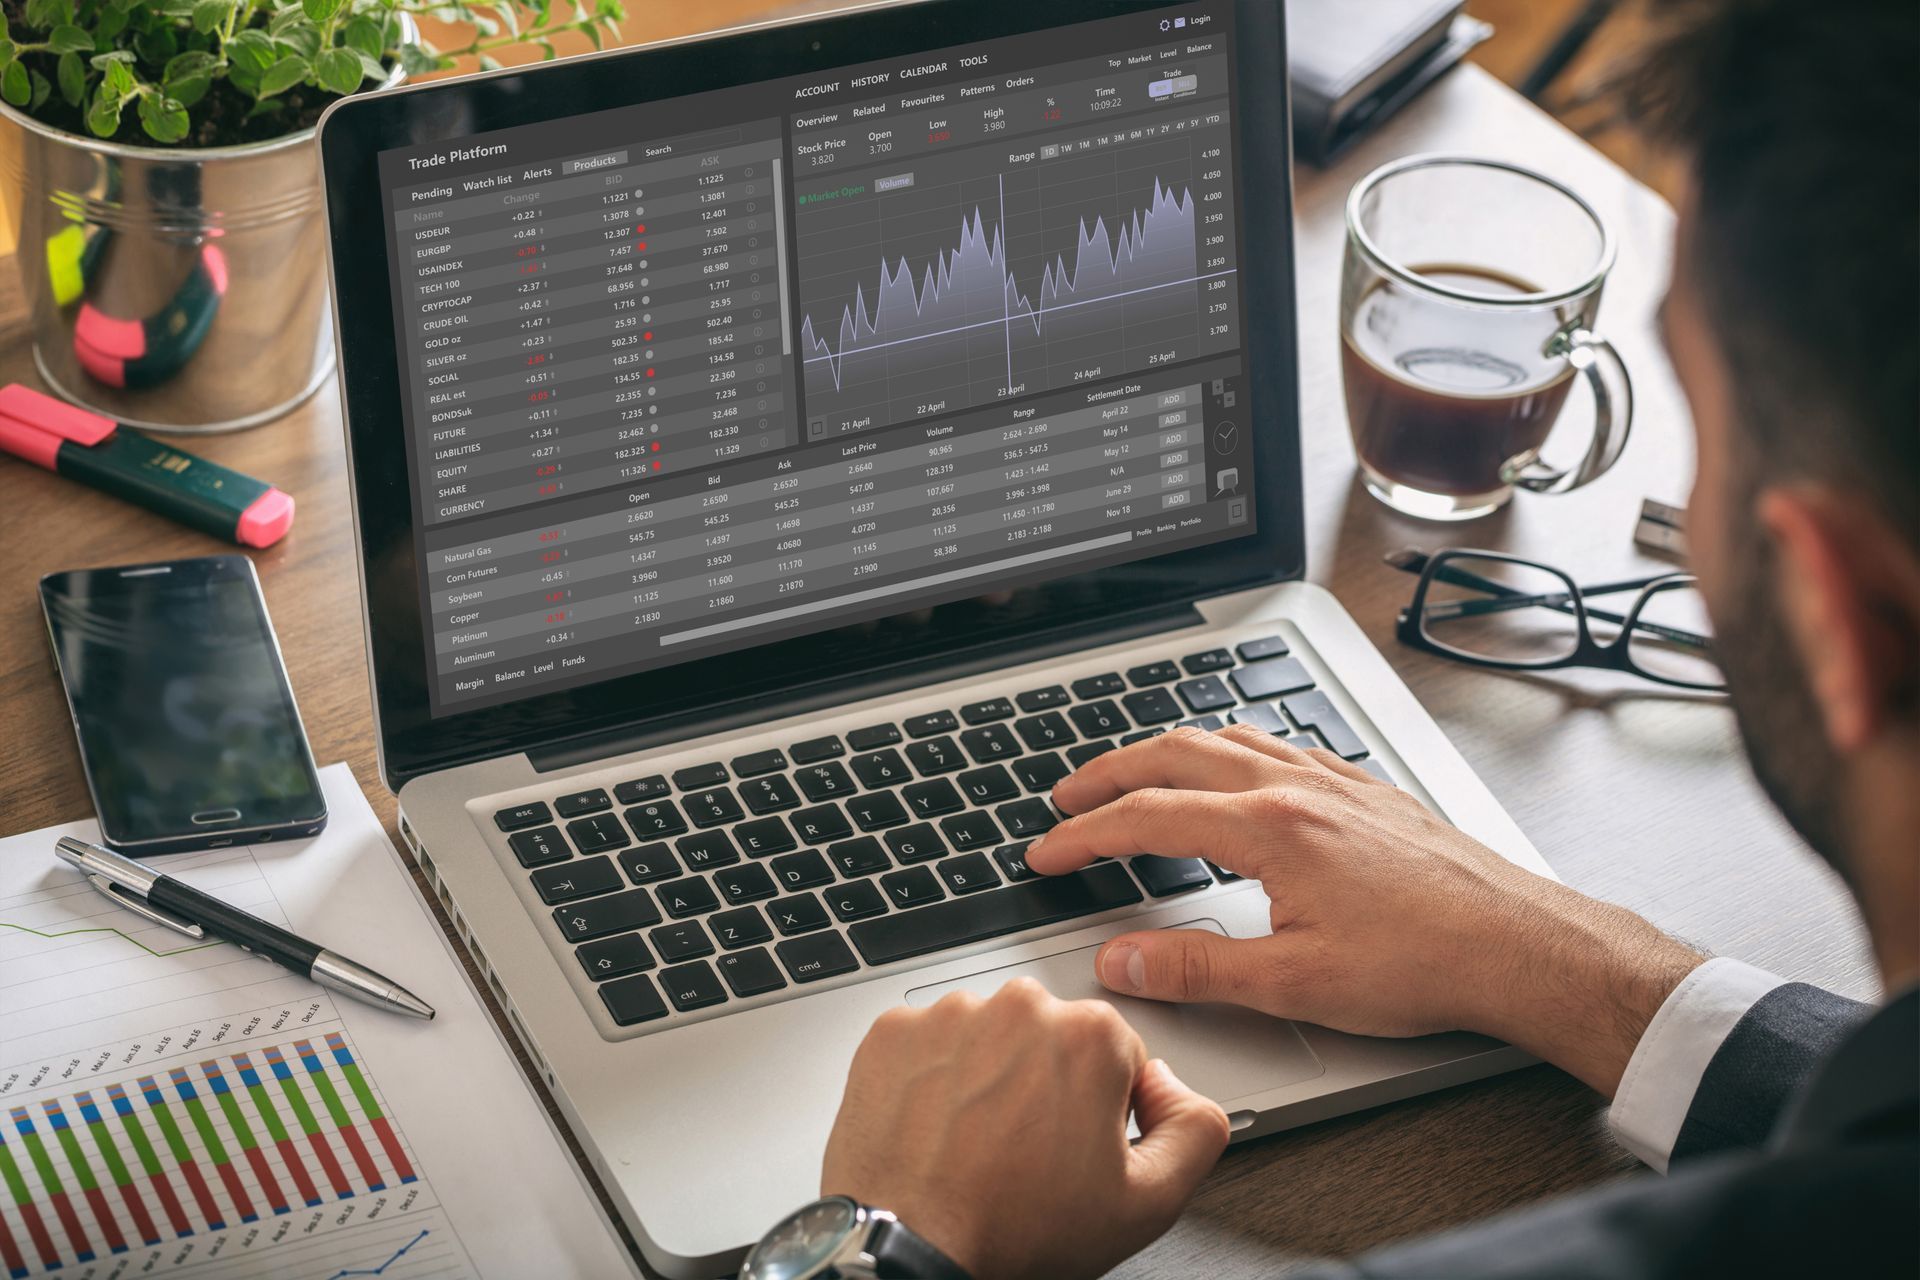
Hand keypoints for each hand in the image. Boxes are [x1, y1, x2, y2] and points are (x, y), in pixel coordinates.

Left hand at [821, 978, 1228, 1279]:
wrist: (911, 1249)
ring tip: (976, 1143)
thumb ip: (1195, 1130)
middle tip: (1026, 1151)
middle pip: (1050, 1037)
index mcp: (1090, 1035)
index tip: (1076, 1146)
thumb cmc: (1014, 1230)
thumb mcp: (1147, 1203)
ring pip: (988, 1037)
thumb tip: (1174, 1088)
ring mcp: (950, 1014)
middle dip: (1046, 1084)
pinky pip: (929, 1044)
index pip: (1117, 1055)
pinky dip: (933, 1077)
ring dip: (988, 1077)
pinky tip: (938, 1128)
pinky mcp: (893, 1031)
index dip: (1102, 1109)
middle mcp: (1019, 1006)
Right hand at [1026, 726, 1703, 1095]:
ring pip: (1228, 738)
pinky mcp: (1365, 791)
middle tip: (1066, 796)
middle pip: (1175, 754)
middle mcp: (1297, 788)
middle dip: (1108, 773)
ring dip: (1166, 751)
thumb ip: (1195, 968)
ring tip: (1134, 773)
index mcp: (1269, 828)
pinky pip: (1279, 743)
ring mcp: (1334, 781)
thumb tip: (1121, 963)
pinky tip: (1236, 768)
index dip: (1084, 835)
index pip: (1147, 818)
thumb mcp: (1293, 983)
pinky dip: (1231, 747)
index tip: (1046, 853)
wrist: (1520, 945)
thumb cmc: (1425, 964)